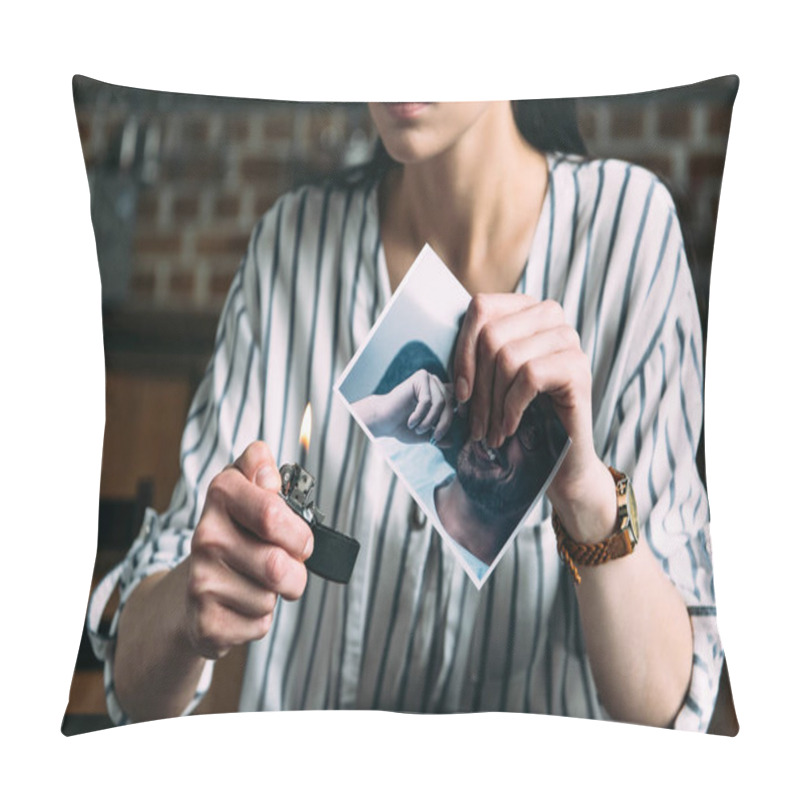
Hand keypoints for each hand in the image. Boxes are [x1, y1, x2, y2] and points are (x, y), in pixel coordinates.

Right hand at [185, 441, 313, 659]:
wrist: (192, 592)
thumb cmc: (235, 536)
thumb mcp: (246, 490)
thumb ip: (259, 467)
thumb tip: (267, 470)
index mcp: (221, 495)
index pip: (273, 513)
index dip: (296, 530)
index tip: (294, 534)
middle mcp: (205, 536)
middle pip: (278, 564)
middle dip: (296, 568)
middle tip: (288, 563)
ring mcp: (201, 581)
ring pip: (271, 596)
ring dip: (277, 594)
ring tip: (258, 583)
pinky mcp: (205, 622)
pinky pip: (260, 623)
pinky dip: (261, 619)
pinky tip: (241, 605)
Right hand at [353, 369, 455, 444]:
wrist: (382, 421)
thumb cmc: (401, 426)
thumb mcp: (425, 434)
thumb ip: (438, 436)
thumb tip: (453, 442)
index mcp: (440, 393)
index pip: (459, 401)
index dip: (463, 411)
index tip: (459, 425)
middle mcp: (436, 383)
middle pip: (450, 404)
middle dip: (444, 424)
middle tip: (435, 438)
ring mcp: (429, 378)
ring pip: (440, 403)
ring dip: (429, 421)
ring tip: (417, 429)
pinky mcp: (420, 377)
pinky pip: (427, 400)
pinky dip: (420, 415)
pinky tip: (411, 422)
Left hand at [452, 294, 614, 539]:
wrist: (560, 460)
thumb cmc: (520, 416)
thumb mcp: (490, 379)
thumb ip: (474, 351)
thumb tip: (436, 335)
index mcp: (525, 308)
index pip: (481, 308)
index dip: (463, 350)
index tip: (460, 392)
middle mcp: (550, 315)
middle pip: (492, 335)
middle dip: (477, 386)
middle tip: (475, 424)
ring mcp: (568, 338)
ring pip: (508, 357)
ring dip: (493, 403)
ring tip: (491, 431)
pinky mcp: (578, 366)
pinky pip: (529, 376)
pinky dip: (512, 407)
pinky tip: (510, 428)